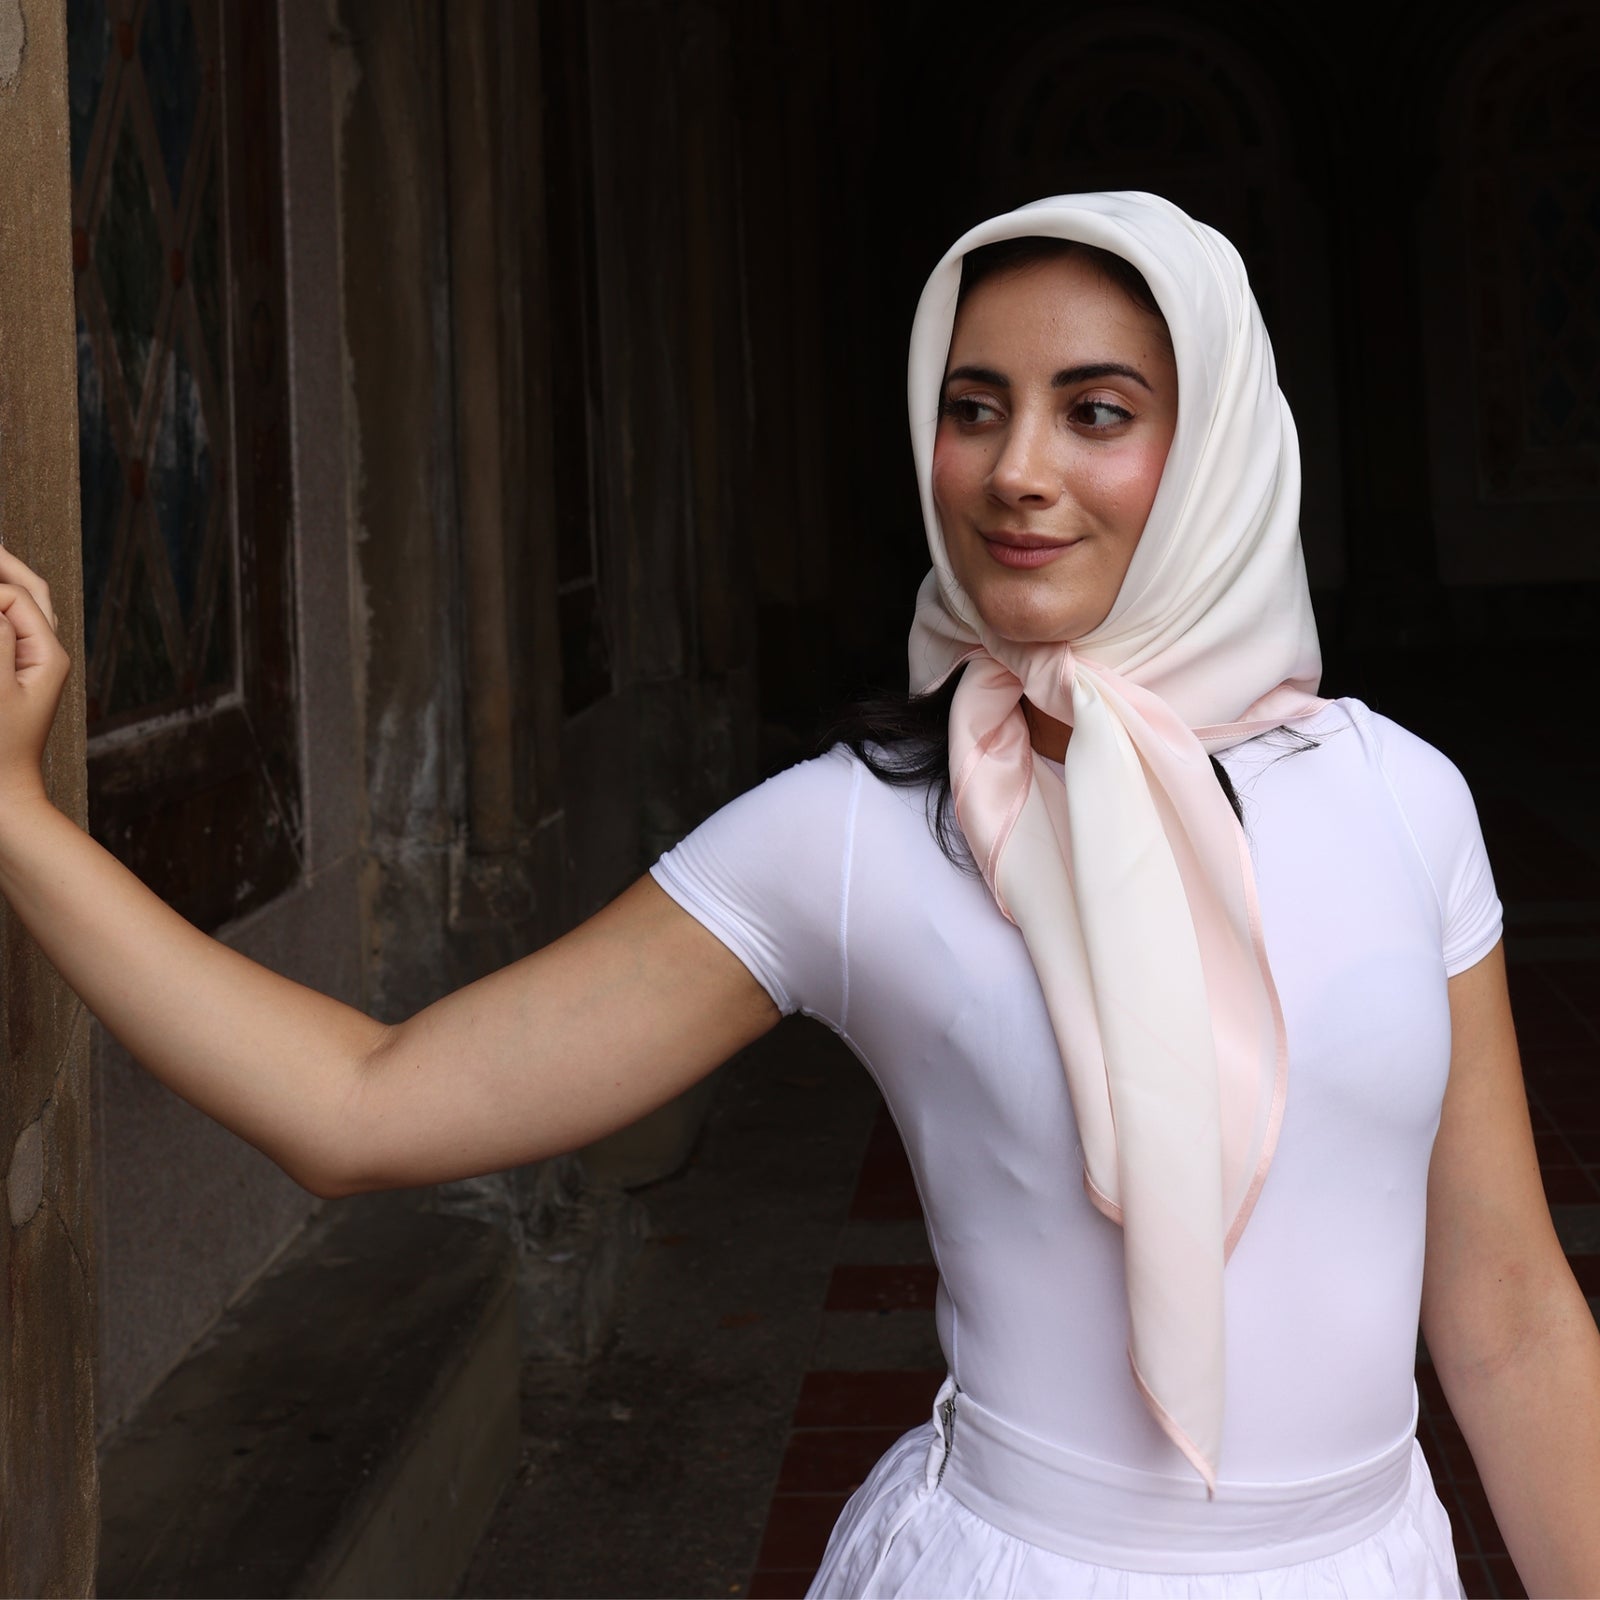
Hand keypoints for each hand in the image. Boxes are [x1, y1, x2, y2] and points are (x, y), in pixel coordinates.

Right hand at [0, 545, 70, 809]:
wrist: (3, 795)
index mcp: (48, 654)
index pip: (14, 596)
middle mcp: (48, 653)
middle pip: (29, 592)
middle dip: (3, 564)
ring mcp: (36, 664)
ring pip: (24, 608)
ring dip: (5, 582)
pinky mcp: (21, 676)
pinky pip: (14, 629)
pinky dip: (2, 611)